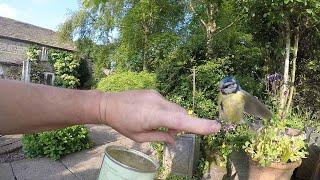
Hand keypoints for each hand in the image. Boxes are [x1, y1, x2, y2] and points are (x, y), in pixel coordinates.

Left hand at [99, 90, 220, 144]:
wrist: (107, 104)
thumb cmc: (122, 123)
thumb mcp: (139, 137)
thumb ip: (160, 137)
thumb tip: (174, 140)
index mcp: (153, 115)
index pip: (180, 122)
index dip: (199, 125)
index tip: (216, 127)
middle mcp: (158, 102)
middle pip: (181, 114)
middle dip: (182, 125)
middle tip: (170, 135)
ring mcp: (156, 95)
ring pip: (175, 108)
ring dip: (174, 119)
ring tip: (159, 125)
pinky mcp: (154, 92)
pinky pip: (167, 103)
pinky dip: (168, 112)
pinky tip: (155, 116)